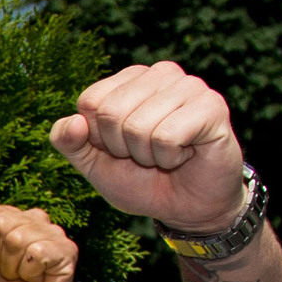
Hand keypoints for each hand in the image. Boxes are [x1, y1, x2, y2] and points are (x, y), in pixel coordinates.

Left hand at [0, 202, 78, 281]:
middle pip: (0, 224)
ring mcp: (52, 233)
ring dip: (11, 267)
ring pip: (18, 238)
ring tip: (18, 277)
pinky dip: (29, 273)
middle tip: (3, 272)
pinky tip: (34, 281)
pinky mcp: (67, 251)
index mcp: (5, 216)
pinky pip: (38, 252)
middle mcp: (31, 219)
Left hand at [51, 61, 251, 235]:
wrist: (187, 207)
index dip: (98, 138)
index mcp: (130, 79)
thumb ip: (69, 142)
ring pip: (138, 126)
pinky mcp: (212, 106)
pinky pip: (167, 137)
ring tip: (166, 154)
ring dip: (147, 155)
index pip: (90, 101)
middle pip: (110, 113)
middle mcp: (161, 74)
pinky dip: (169, 158)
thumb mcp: (94, 164)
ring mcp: (190, 86)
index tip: (121, 148)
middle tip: (146, 155)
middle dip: (122, 148)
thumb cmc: (141, 180)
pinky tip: (185, 154)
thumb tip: (73, 122)